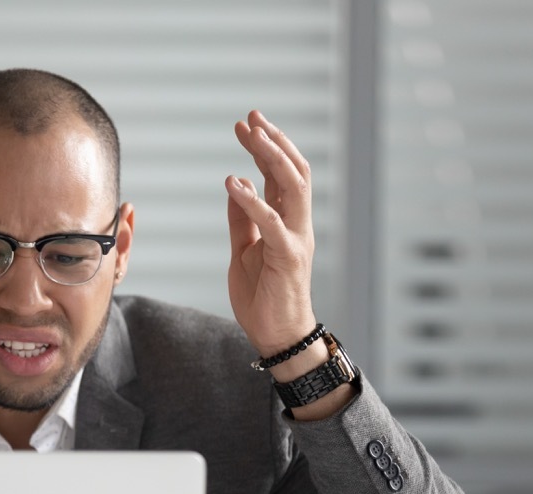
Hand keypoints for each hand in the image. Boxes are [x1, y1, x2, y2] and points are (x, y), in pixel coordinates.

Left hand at [224, 110, 316, 356]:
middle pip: (293, 171)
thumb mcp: (244, 251)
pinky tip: (234, 183)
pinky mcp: (288, 256)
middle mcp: (297, 225)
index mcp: (287, 222)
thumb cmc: (263, 298)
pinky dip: (253, 200)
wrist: (278, 336)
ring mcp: (296, 238)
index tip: (247, 124)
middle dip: (272, 141)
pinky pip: (271, 222)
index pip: (281, 175)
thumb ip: (242, 221)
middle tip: (251, 117)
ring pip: (293, 186)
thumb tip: (237, 186)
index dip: (265, 147)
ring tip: (252, 135)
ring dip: (272, 158)